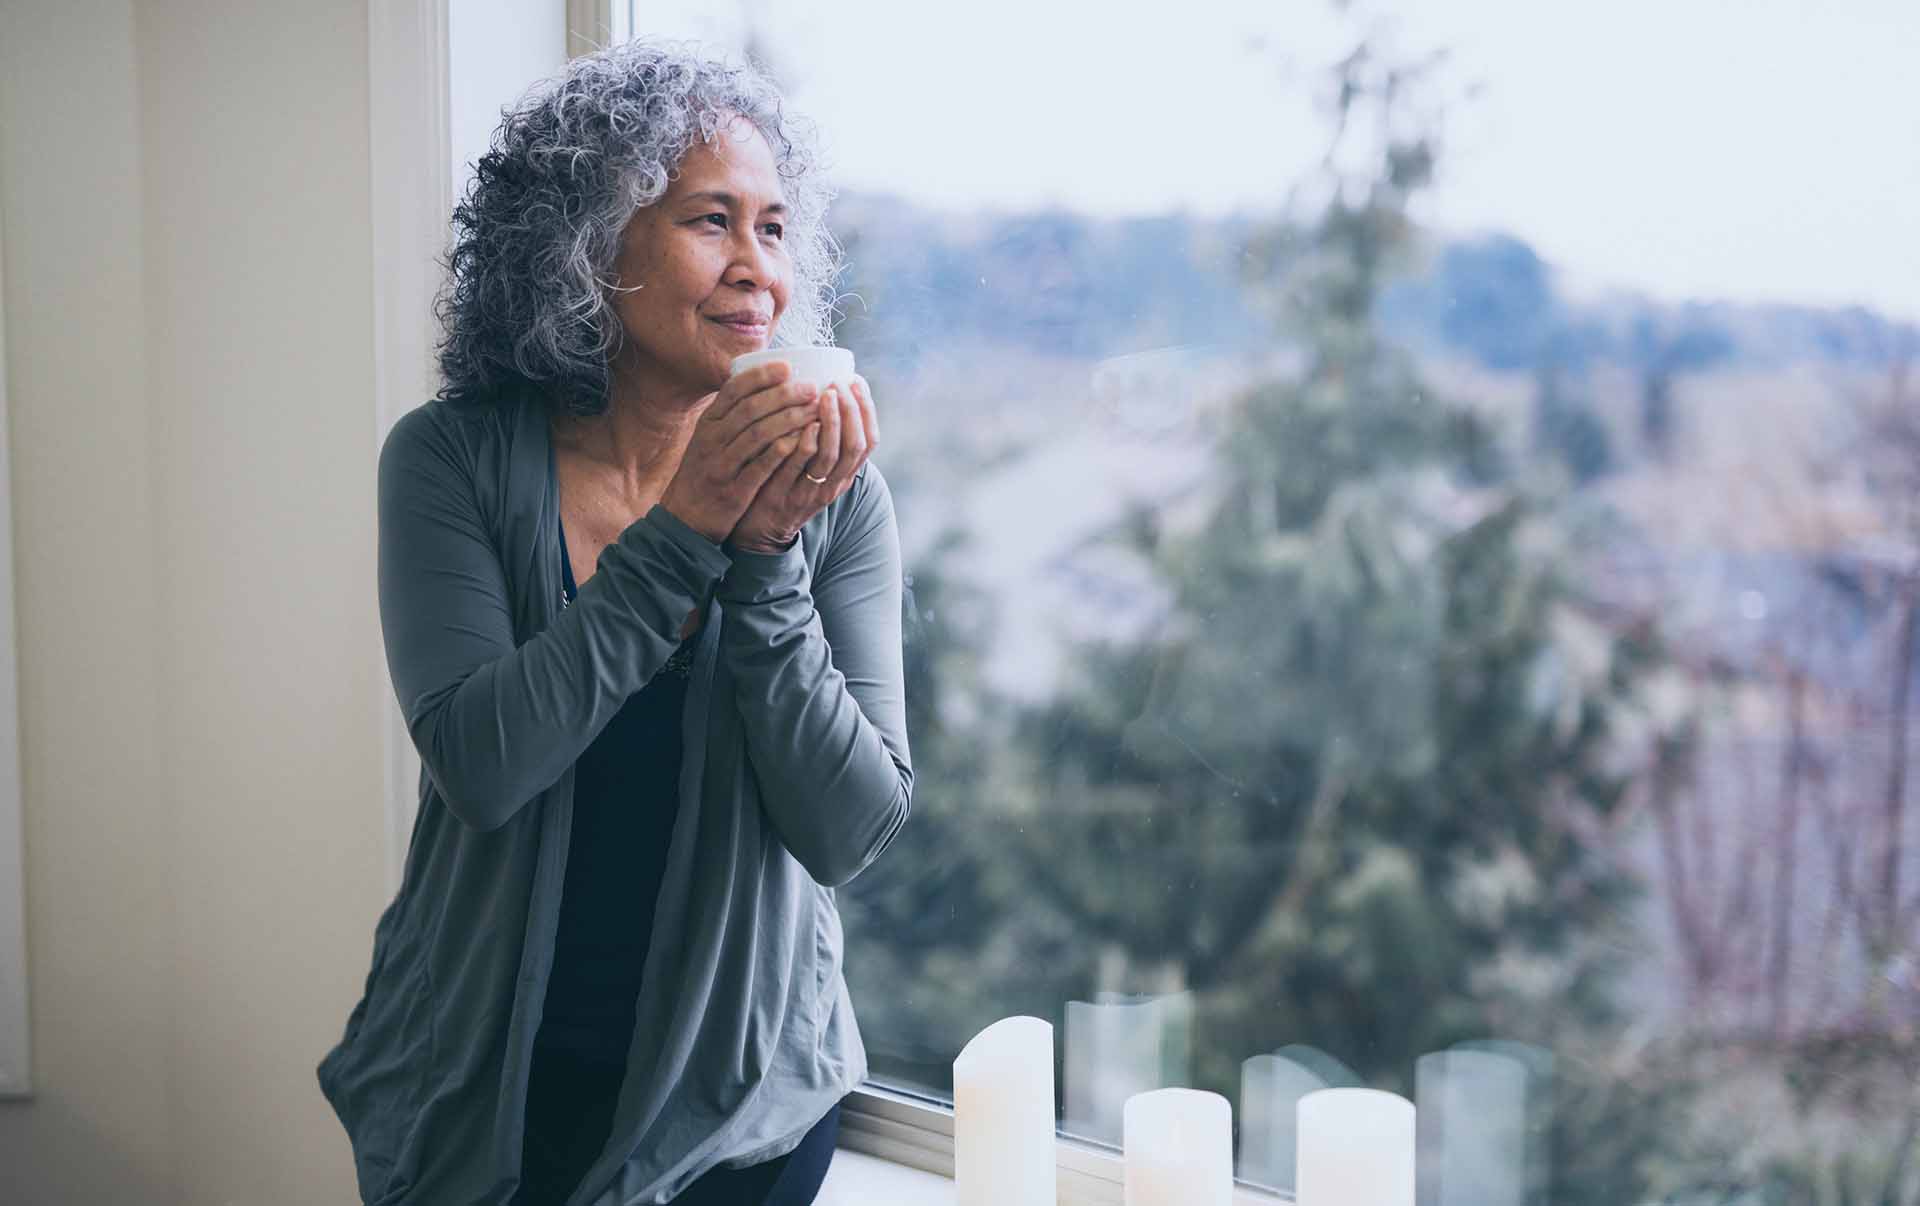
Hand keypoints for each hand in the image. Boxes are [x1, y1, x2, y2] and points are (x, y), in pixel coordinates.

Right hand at [658, 362, 821, 544]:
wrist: (685, 517)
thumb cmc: (706, 471)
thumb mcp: (709, 438)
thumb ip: (731, 415)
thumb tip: (762, 384)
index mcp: (709, 422)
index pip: (733, 390)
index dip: (761, 376)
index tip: (788, 366)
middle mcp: (712, 439)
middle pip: (750, 409)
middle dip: (783, 395)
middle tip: (812, 387)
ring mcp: (722, 464)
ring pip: (757, 434)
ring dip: (789, 420)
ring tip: (814, 411)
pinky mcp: (733, 489)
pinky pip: (759, 466)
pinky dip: (780, 452)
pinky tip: (801, 441)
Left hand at [729, 374, 878, 553]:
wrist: (759, 530)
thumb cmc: (786, 485)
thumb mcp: (814, 467)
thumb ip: (822, 438)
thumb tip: (825, 390)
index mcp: (844, 473)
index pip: (869, 440)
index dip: (867, 410)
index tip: (857, 381)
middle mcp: (833, 483)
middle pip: (855, 445)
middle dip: (851, 410)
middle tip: (839, 384)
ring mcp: (810, 491)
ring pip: (832, 455)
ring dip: (832, 422)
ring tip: (825, 394)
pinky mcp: (785, 494)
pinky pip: (799, 467)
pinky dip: (806, 443)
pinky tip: (804, 423)